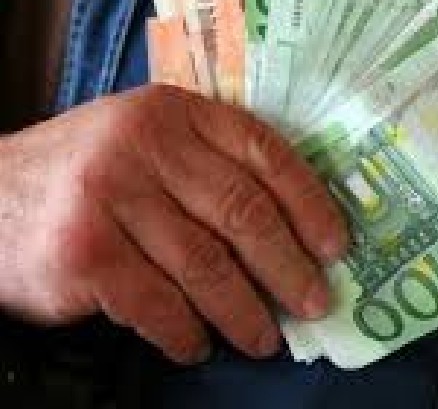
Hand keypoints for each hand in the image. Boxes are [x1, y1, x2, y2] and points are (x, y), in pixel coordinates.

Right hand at [0, 85, 347, 363]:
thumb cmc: (88, 173)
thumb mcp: (148, 142)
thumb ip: (210, 165)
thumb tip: (294, 231)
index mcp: (175, 111)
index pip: (265, 153)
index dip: (310, 203)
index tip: (335, 246)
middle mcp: (144, 144)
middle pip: (243, 213)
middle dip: (288, 268)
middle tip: (315, 304)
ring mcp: (110, 197)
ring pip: (206, 266)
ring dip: (244, 313)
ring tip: (264, 340)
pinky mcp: (83, 253)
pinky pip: (158, 305)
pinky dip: (186, 333)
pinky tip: (197, 345)